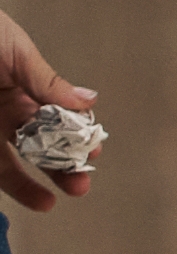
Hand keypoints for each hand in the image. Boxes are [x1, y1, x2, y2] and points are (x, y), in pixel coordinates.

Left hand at [0, 12, 96, 210]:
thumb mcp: (16, 52)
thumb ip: (47, 81)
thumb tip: (87, 100)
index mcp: (25, 93)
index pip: (60, 124)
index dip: (78, 140)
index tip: (90, 153)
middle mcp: (6, 115)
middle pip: (39, 150)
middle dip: (62, 169)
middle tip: (78, 184)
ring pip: (10, 165)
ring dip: (29, 185)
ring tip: (47, 201)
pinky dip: (6, 179)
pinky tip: (21, 190)